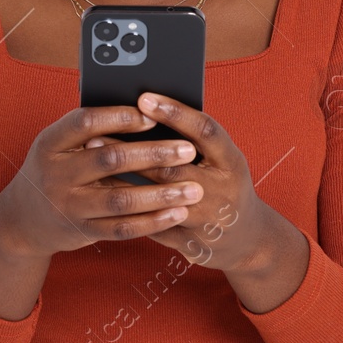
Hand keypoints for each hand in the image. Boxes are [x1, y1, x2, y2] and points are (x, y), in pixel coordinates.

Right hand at [0, 104, 208, 259]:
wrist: (22, 220)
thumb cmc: (54, 169)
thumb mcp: (58, 145)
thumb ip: (90, 131)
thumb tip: (145, 109)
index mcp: (50, 142)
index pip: (85, 122)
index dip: (120, 117)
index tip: (154, 115)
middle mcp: (55, 173)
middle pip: (109, 159)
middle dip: (153, 154)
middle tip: (188, 150)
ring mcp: (67, 205)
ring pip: (120, 199)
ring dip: (160, 194)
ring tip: (193, 189)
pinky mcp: (81, 231)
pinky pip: (121, 228)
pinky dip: (151, 222)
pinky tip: (176, 213)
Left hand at [79, 92, 269, 272]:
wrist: (248, 240)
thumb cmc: (226, 185)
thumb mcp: (223, 159)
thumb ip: (195, 139)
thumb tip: (148, 109)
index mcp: (231, 162)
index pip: (204, 131)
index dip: (175, 113)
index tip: (144, 98)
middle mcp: (221, 191)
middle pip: (173, 167)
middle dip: (132, 150)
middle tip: (97, 133)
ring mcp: (206, 221)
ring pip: (158, 199)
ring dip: (122, 180)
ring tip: (94, 161)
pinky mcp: (189, 244)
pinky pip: (152, 226)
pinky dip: (127, 210)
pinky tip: (102, 194)